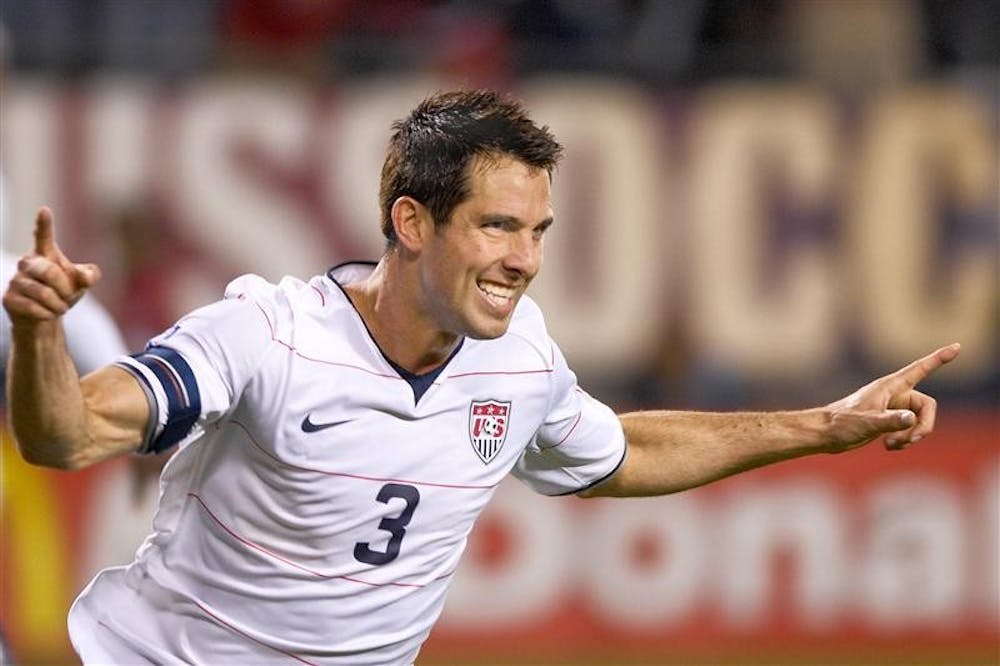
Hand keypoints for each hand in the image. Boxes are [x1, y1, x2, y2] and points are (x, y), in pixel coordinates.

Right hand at [2, 207, 101, 325]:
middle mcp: (27, 263)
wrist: (45, 317)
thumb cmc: (62, 293)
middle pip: (49, 272)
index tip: (44, 210)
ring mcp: (15, 280)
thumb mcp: (81, 283)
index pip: (43, 236)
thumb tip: (85, 276)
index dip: (44, 224)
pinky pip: (34, 308)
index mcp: (45, 253)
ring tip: (60, 307)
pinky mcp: (8, 298)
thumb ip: (89, 275)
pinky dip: (48, 314)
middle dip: (65, 288)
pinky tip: (48, 314)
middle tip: (69, 296)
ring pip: (43, 293)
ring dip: (59, 305)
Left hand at [825, 343, 960, 451]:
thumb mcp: (867, 423)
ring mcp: (892, 408)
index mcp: (890, 387)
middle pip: (927, 407)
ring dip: (912, 437)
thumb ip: (890, 421)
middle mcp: (894, 395)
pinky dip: (904, 441)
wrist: (824, 434)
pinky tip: (887, 447)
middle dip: (924, 426)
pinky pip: (909, 430)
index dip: (939, 359)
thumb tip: (911, 419)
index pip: (919, 369)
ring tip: (890, 444)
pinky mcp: (888, 421)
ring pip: (919, 421)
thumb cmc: (841, 424)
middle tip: (911, 440)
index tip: (957, 347)